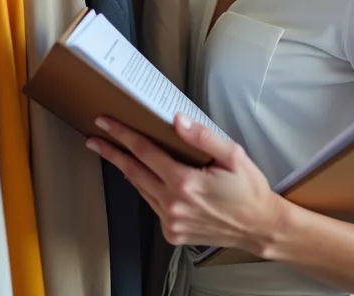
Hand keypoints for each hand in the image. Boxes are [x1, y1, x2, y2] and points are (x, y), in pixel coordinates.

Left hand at [86, 114, 286, 253]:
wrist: (258, 226)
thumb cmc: (249, 190)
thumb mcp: (233, 156)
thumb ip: (202, 137)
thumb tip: (177, 121)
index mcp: (185, 183)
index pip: (144, 151)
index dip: (122, 135)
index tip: (106, 124)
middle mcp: (173, 204)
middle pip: (133, 171)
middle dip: (112, 152)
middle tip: (95, 139)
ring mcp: (171, 222)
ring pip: (140, 189)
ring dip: (126, 170)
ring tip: (115, 154)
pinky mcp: (172, 233)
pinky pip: (151, 205)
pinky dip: (145, 189)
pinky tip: (144, 178)